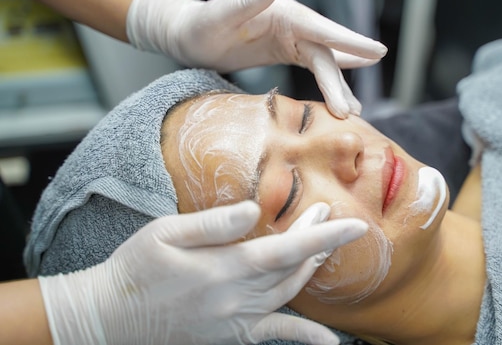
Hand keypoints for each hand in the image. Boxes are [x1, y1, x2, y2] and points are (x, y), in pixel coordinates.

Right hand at [39, 201, 367, 344]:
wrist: (109, 318)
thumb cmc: (135, 269)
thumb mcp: (164, 233)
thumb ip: (213, 223)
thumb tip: (254, 209)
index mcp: (222, 268)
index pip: (286, 249)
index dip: (322, 236)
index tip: (354, 224)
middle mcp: (236, 298)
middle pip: (292, 268)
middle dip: (318, 241)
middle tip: (329, 214)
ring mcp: (236, 321)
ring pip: (289, 294)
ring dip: (312, 268)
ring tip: (324, 245)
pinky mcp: (231, 336)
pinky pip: (276, 337)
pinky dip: (305, 337)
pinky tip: (329, 341)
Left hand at [126, 0, 387, 117]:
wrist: (189, 36)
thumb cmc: (201, 23)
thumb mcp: (222, 12)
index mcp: (284, 12)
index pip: (322, 29)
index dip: (350, 42)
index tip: (378, 53)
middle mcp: (293, 23)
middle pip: (325, 54)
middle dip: (340, 82)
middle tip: (352, 111)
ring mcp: (290, 37)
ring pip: (323, 63)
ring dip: (339, 85)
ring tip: (355, 111)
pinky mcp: (285, 50)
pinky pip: (313, 66)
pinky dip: (329, 79)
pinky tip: (341, 93)